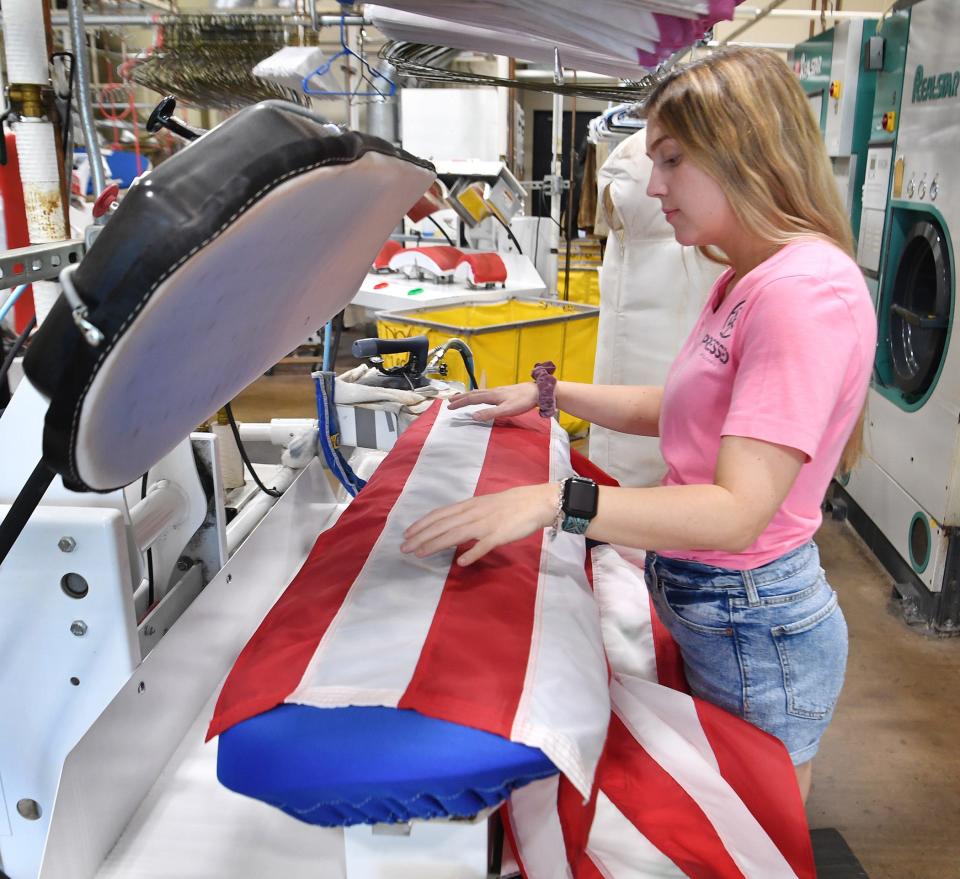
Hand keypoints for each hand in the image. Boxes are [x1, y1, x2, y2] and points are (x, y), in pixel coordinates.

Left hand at [401, 483, 557, 565]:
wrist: (535, 502)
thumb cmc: (509, 505)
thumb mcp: (483, 505)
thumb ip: (467, 515)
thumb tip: (450, 526)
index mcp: (469, 506)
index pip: (440, 515)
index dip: (422, 524)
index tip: (407, 534)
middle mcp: (473, 513)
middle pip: (442, 525)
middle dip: (421, 537)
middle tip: (404, 548)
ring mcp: (486, 524)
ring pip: (456, 534)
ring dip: (436, 544)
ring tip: (420, 554)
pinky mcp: (499, 535)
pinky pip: (484, 545)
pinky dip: (472, 553)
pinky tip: (460, 563)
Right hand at [447, 383, 538, 421]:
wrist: (538, 391)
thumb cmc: (524, 401)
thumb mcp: (507, 410)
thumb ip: (490, 413)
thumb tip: (473, 416)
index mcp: (492, 395)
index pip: (472, 399)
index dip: (460, 403)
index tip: (449, 406)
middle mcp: (493, 391)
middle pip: (473, 393)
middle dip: (461, 397)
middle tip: (449, 400)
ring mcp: (498, 391)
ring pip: (479, 392)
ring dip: (468, 395)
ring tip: (461, 397)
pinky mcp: (503, 392)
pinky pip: (485, 392)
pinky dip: (477, 394)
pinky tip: (480, 396)